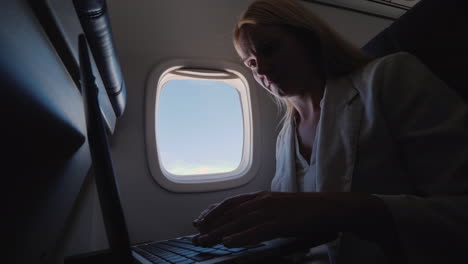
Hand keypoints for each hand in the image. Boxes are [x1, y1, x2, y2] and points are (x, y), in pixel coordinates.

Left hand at [192, 191, 340, 247]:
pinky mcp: (280, 223)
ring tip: (204, 241)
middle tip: (195, 234)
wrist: (330, 207)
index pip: (231, 203)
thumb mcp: (281, 208)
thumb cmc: (307, 210)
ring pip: (238, 222)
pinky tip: (229, 243)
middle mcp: (262, 201)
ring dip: (219, 233)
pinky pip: (256, 231)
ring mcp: (271, 211)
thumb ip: (264, 214)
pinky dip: (241, 236)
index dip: (214, 211)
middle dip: (210, 224)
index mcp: (262, 197)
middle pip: (230, 212)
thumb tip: (248, 225)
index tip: (200, 220)